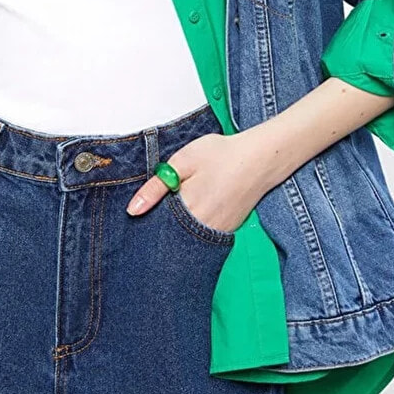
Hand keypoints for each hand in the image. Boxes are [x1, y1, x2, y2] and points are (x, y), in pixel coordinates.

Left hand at [125, 131, 265, 236]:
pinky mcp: (228, 231)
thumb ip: (156, 187)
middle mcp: (203, 226)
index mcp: (188, 208)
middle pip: (171, 236)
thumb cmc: (222, 155)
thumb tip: (133, 210)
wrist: (260, 158)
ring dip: (181, 226)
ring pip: (188, 238)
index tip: (147, 209)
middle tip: (169, 202)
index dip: (149, 217)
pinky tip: (200, 209)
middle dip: (163, 225)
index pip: (156, 226)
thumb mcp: (183, 161)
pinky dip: (197, 226)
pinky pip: (205, 236)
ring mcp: (217, 232)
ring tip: (188, 201)